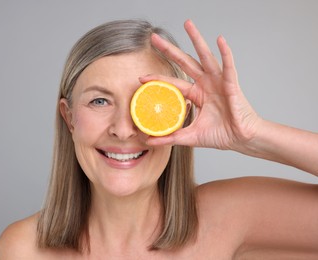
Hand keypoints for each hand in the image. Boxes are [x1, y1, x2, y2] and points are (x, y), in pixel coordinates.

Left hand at [142, 20, 260, 150]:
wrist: (242, 140)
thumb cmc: (221, 135)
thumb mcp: (190, 136)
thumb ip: (170, 137)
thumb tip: (148, 141)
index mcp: (196, 94)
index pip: (173, 82)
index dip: (158, 79)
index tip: (142, 77)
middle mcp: (205, 84)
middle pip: (184, 62)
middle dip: (169, 50)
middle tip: (154, 38)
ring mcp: (218, 81)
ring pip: (205, 56)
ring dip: (197, 40)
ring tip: (187, 24)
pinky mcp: (231, 84)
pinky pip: (228, 66)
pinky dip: (225, 53)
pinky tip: (219, 40)